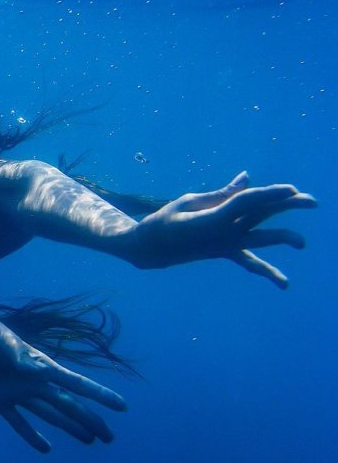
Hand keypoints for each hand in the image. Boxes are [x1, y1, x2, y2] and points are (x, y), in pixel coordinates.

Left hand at [0, 313, 125, 452]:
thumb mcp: (0, 337)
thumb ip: (17, 352)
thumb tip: (36, 369)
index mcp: (39, 364)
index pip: (75, 383)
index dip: (99, 395)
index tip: (121, 406)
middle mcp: (33, 381)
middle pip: (68, 405)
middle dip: (90, 420)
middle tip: (109, 438)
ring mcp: (17, 392)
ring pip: (50, 415)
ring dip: (70, 428)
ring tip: (90, 440)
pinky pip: (18, 422)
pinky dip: (31, 436)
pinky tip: (45, 448)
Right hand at [129, 171, 316, 287]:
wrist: (150, 249)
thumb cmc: (165, 220)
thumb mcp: (189, 201)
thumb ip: (222, 194)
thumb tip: (247, 178)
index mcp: (212, 218)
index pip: (248, 203)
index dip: (270, 194)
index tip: (291, 189)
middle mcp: (223, 233)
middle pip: (261, 216)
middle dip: (286, 207)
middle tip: (312, 201)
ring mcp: (225, 246)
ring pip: (261, 240)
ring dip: (283, 238)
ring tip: (303, 244)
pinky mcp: (224, 253)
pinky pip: (248, 262)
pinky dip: (266, 270)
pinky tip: (285, 284)